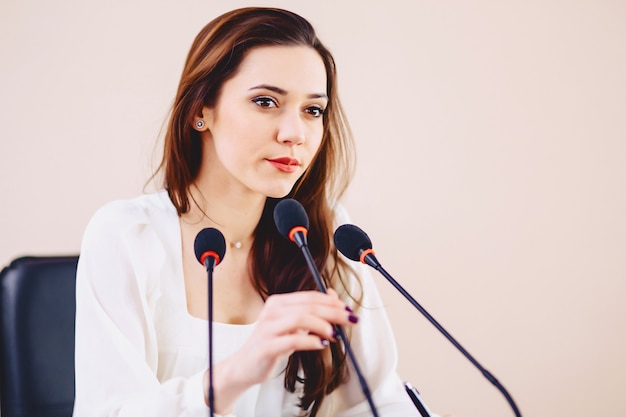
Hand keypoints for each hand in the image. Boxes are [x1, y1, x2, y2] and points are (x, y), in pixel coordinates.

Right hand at [208, 289, 356, 411]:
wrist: (245, 366)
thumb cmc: (271, 345)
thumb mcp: (292, 326)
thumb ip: (310, 312)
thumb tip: (334, 298)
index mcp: (278, 303)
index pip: (310, 297)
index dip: (332, 302)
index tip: (348, 309)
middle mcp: (272, 311)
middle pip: (308, 306)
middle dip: (333, 312)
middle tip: (350, 319)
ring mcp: (268, 328)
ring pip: (300, 319)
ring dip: (323, 325)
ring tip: (335, 334)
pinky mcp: (267, 346)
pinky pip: (293, 340)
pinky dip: (311, 341)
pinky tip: (321, 345)